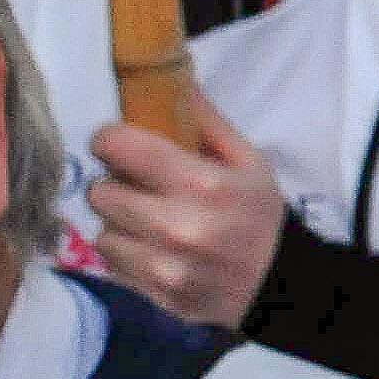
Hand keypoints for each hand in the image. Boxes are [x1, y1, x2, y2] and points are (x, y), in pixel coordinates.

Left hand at [85, 95, 287, 329]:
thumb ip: (208, 124)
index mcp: (201, 184)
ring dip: (119, 223)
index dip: (110, 140)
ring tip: (146, 222)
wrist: (278, 287)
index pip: (119, 147)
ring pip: (101, 231)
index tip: (118, 144)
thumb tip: (176, 85)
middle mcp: (175, 225)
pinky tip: (152, 250)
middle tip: (137, 187)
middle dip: (115, 185)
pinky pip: (110, 263)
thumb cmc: (261, 218)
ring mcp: (162, 266)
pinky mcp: (152, 294)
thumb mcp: (251, 163)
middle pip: (100, 191)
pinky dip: (125, 253)